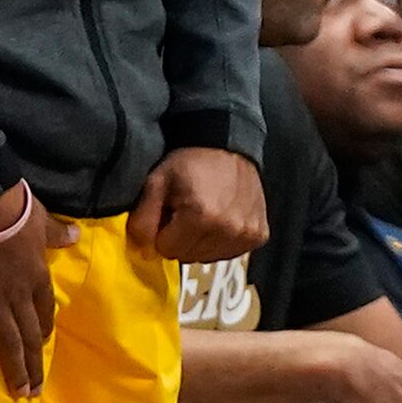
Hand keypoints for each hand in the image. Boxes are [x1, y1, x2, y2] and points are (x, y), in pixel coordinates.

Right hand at [0, 185, 78, 398]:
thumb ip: (58, 235)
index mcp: (38, 276)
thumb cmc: (14, 211)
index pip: (45, 310)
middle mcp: (19, 295)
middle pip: (29, 335)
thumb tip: (76, 236)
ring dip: (14, 368)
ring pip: (6, 341)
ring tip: (19, 392)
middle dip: (33, 364)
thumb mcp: (43, 221)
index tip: (43, 345)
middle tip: (35, 390)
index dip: (44, 329)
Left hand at [131, 147, 267, 262]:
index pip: (167, 250)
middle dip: (182, 238)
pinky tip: (223, 219)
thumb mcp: (156, 182)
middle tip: (187, 211)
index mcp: (201, 216)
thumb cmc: (190, 163)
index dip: (164, 231)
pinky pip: (230, 253)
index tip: (172, 211)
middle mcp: (229, 228)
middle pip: (189, 256)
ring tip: (206, 214)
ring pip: (208, 257)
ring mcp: (247, 233)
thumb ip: (142, 220)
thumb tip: (144, 251)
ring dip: (202, 241)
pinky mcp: (259, 235)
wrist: (227, 145)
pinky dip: (222, 241)